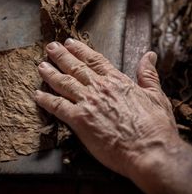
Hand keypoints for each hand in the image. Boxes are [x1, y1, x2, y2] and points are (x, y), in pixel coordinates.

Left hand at [35, 39, 178, 177]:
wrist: (149, 151)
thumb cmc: (155, 126)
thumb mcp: (156, 95)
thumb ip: (148, 74)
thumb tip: (150, 56)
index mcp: (117, 80)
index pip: (94, 60)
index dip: (80, 50)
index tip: (70, 43)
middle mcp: (99, 87)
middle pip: (75, 67)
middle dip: (60, 55)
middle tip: (50, 47)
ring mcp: (88, 102)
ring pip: (63, 83)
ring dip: (50, 73)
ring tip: (41, 65)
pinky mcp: (79, 120)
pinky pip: (57, 106)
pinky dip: (45, 100)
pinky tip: (37, 95)